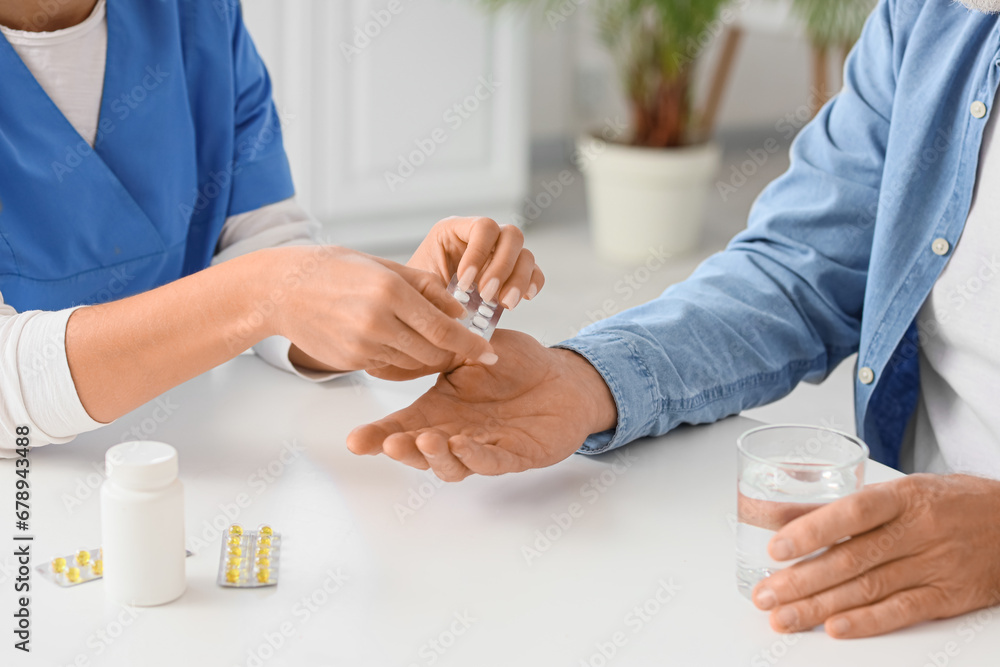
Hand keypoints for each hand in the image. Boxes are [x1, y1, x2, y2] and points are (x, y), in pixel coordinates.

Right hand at [265, 246, 496, 373]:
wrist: (282, 289)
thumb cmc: (335, 269)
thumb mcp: (384, 266)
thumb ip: (426, 287)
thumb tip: (460, 312)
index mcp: (390, 292)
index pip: (443, 328)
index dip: (471, 345)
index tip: (490, 354)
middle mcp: (377, 322)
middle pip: (433, 352)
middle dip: (450, 351)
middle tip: (461, 344)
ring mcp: (362, 346)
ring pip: (412, 362)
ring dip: (424, 353)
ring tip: (418, 333)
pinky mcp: (351, 362)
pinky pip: (389, 365)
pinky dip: (399, 356)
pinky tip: (389, 336)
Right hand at [347, 330, 617, 480]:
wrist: (562, 377)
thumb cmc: (517, 364)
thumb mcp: (475, 348)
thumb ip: (446, 350)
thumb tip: (410, 343)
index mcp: (441, 408)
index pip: (404, 425)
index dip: (378, 435)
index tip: (355, 441)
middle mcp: (457, 432)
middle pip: (421, 451)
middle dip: (403, 450)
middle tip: (388, 443)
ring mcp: (484, 447)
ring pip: (452, 464)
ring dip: (436, 457)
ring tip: (426, 440)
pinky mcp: (514, 455)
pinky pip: (491, 460)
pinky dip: (475, 456)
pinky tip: (462, 445)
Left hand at [408, 217, 543, 308]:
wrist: (425, 306)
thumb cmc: (419, 292)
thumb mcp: (422, 284)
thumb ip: (438, 288)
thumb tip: (457, 304)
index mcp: (457, 229)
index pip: (483, 227)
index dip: (479, 253)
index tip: (464, 282)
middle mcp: (484, 237)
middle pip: (511, 235)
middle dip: (502, 267)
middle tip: (487, 294)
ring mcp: (502, 253)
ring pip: (526, 255)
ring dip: (518, 280)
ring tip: (504, 304)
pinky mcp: (515, 273)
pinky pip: (535, 272)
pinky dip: (533, 284)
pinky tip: (524, 299)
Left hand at [752, 473, 999, 637]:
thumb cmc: (950, 503)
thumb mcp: (906, 491)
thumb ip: (855, 507)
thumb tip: (792, 518)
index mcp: (903, 497)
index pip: (852, 512)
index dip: (811, 530)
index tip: (775, 548)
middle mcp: (919, 530)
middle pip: (851, 558)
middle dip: (801, 580)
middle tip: (765, 595)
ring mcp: (935, 565)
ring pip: (869, 588)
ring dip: (820, 606)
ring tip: (784, 617)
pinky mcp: (949, 595)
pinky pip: (903, 610)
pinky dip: (867, 622)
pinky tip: (835, 628)